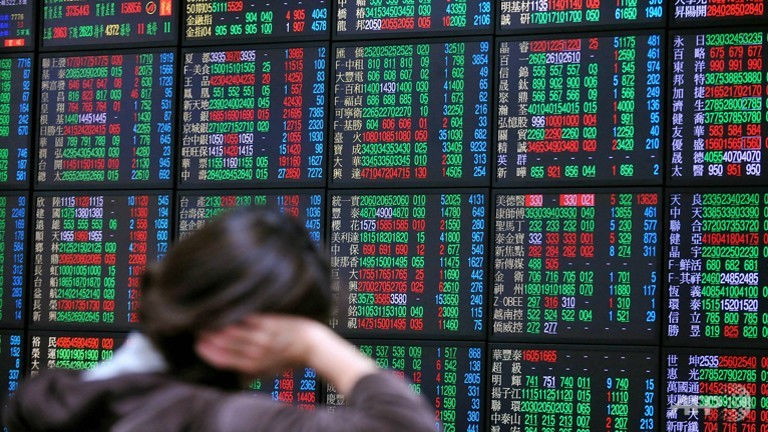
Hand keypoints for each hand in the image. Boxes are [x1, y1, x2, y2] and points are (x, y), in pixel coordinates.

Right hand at [195, 313, 377, 393]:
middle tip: (198, 328)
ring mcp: (262, 338)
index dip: (208, 353)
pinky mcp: (270, 324)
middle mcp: (255, 353)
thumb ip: (251, 369)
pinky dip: (235, 314)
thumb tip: (235, 369)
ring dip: (217, 325)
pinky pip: (247, 318)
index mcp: (253, 366)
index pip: (223, 360)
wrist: (312, 345)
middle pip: (224, 345)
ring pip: (233, 332)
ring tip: (207, 318)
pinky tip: (226, 309)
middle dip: (208, 337)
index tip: (198, 344)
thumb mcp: (269, 370)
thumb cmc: (291, 358)